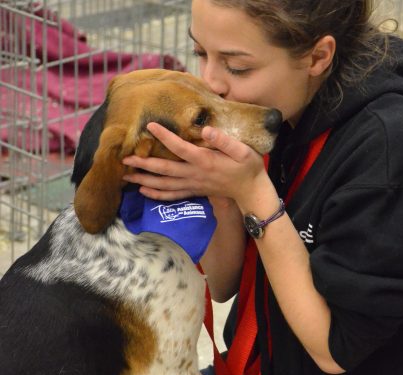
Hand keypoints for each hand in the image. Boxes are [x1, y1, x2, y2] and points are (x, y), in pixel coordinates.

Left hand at [122, 122, 269, 204]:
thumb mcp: (242, 151)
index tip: (150, 126)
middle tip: (124, 159)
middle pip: (164, 170)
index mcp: (205, 161)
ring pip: (163, 185)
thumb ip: (224, 141)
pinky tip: (144, 191)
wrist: (251, 190)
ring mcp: (193, 185)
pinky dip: (156, 194)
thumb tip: (205, 130)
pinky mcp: (194, 191)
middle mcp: (194, 174)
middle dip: (143, 165)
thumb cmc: (248, 167)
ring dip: (143, 181)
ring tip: (126, 177)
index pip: (180, 147)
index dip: (164, 136)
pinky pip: (172, 195)